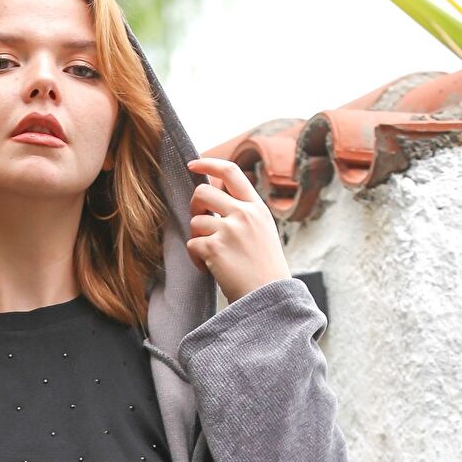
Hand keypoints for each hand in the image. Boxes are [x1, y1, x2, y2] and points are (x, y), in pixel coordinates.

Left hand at [185, 157, 291, 303]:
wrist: (269, 297)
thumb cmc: (264, 269)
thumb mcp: (262, 232)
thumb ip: (244, 213)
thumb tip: (215, 198)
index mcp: (257, 208)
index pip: (231, 172)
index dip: (208, 164)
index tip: (193, 164)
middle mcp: (244, 214)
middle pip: (203, 193)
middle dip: (194, 208)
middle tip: (200, 225)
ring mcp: (229, 230)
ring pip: (195, 221)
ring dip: (197, 238)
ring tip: (210, 255)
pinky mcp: (215, 248)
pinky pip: (192, 244)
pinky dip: (195, 258)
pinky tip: (208, 268)